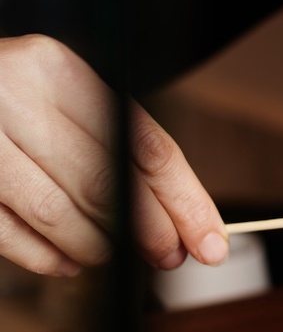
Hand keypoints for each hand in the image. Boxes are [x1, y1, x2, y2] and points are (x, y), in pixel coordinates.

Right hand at [0, 35, 228, 275]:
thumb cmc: (20, 100)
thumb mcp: (74, 102)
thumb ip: (127, 151)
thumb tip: (184, 228)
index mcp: (60, 71)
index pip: (147, 147)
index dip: (187, 203)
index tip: (211, 243)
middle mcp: (14, 95)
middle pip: (106, 182)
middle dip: (148, 231)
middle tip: (167, 256)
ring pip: (56, 213)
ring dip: (96, 247)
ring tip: (108, 253)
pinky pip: (6, 234)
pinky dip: (45, 257)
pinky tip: (66, 260)